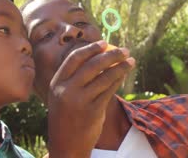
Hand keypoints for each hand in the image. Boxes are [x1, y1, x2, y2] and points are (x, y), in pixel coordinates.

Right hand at [47, 41, 134, 157]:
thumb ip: (75, 78)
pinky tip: (124, 75)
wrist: (66, 144)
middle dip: (111, 55)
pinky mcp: (93, 111)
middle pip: (92, 65)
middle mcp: (67, 90)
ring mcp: (80, 101)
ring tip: (130, 61)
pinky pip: (109, 91)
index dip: (91, 48)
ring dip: (120, 67)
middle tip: (125, 50)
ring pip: (105, 77)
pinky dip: (118, 80)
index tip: (104, 43)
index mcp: (57, 83)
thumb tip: (98, 56)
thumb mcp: (62, 95)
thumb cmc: (67, 116)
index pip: (74, 58)